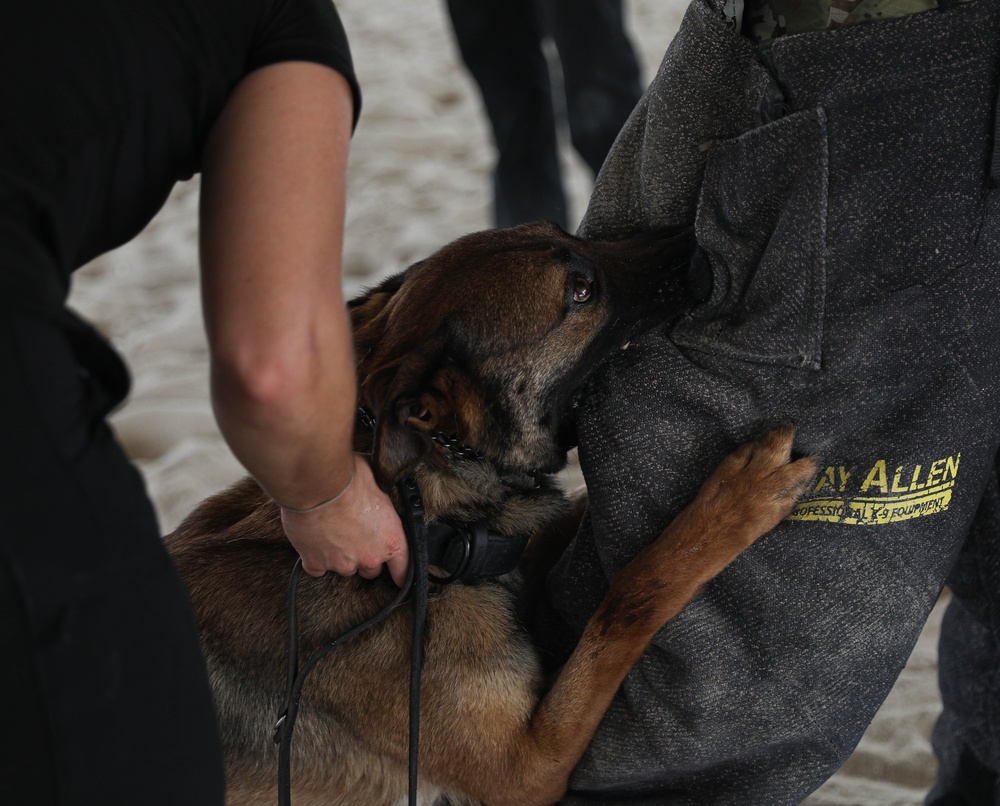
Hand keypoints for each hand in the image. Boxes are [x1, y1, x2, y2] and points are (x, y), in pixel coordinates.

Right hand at [280, 454, 408, 585]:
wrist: (319, 486)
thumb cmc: (350, 479)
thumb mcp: (378, 485)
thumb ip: (380, 499)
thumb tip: (379, 487)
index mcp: (390, 539)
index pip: (404, 568)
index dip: (401, 574)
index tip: (399, 579)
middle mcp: (369, 556)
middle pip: (371, 570)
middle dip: (364, 556)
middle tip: (354, 537)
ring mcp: (342, 563)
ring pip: (345, 569)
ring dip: (340, 556)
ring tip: (332, 534)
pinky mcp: (316, 563)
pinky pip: (317, 569)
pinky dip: (316, 558)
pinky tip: (313, 543)